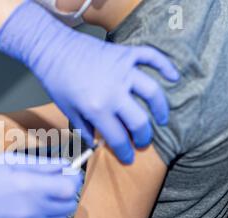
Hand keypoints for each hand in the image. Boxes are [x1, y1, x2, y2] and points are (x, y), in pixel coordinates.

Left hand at [0, 1, 179, 163]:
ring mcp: (123, 70)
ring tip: (161, 120)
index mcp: (97, 108)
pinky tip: (174, 77)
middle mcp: (114, 91)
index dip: (124, 153)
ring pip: (152, 92)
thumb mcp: (67, 110)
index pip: (118, 138)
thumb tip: (97, 143)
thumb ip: (85, 129)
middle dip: (143, 137)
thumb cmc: (57, 80)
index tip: (129, 158)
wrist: (53, 49)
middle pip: (139, 121)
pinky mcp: (126, 54)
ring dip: (161, 109)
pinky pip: (152, 58)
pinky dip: (166, 66)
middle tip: (142, 142)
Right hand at [0, 152, 81, 217]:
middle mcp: (33, 210)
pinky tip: (29, 210)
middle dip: (66, 192)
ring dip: (56, 208)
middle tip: (54, 183)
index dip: (72, 178)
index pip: (71, 186)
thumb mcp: (10, 162)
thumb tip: (66, 166)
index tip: (68, 173)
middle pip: (69, 204)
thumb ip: (42, 165)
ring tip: (40, 197)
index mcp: (31, 186)